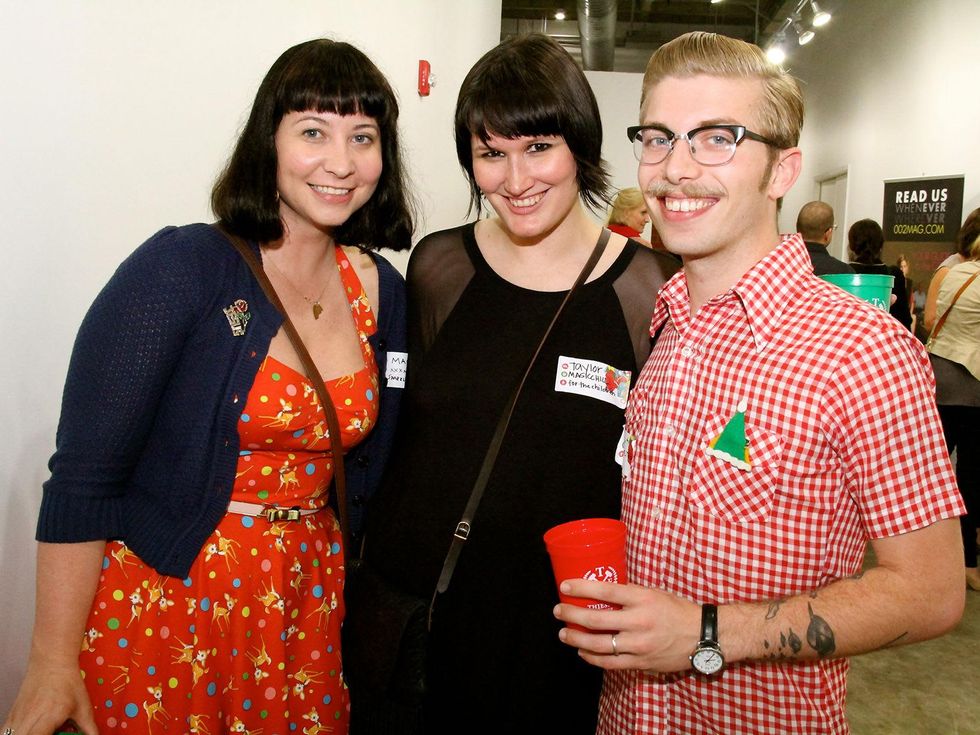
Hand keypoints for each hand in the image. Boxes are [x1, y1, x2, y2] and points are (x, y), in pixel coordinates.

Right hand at [2, 658, 97, 734]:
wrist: (51, 662)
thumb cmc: (68, 683)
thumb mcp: (83, 708)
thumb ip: (89, 728)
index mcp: (48, 718)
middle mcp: (29, 719)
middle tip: (52, 734)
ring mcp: (17, 718)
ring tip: (43, 731)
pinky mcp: (11, 716)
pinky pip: (6, 732)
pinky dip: (16, 734)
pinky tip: (30, 731)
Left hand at [553, 579, 699, 672]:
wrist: (703, 636)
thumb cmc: (676, 610)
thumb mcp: (654, 592)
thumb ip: (629, 593)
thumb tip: (601, 590)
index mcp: (643, 599)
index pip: (606, 590)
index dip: (582, 587)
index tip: (564, 586)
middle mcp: (639, 622)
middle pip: (596, 619)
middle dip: (571, 614)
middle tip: (558, 611)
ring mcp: (639, 645)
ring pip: (598, 645)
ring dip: (576, 639)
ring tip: (564, 634)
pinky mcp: (641, 663)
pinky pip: (610, 663)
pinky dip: (592, 658)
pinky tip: (583, 652)